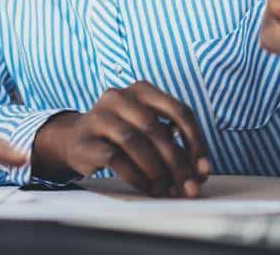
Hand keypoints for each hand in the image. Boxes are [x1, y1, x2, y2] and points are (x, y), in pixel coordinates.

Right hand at [31, 81, 210, 197]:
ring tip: (166, 189)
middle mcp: (119, 96)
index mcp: (142, 90)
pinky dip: (137, 177)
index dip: (196, 142)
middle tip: (188, 188)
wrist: (76, 140)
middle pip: (156, 128)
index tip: (203, 169)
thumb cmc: (122, 136)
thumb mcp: (148, 131)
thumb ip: (173, 146)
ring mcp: (99, 116)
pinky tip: (147, 188)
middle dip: (177, 163)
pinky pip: (115, 159)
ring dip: (156, 171)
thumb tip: (198, 176)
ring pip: (134, 141)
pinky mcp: (86, 139)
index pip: (179, 110)